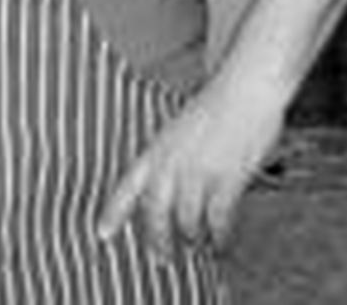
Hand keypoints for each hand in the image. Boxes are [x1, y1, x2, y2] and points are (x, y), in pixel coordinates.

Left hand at [95, 82, 284, 256]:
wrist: (245, 88)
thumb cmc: (217, 107)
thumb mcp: (179, 130)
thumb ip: (170, 158)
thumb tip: (169, 190)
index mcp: (156, 148)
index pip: (127, 186)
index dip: (113, 212)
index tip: (101, 234)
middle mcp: (172, 162)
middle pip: (155, 212)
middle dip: (157, 239)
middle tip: (162, 258)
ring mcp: (198, 170)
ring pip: (187, 220)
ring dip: (192, 238)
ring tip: (198, 247)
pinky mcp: (227, 177)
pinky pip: (218, 219)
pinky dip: (219, 236)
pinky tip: (221, 243)